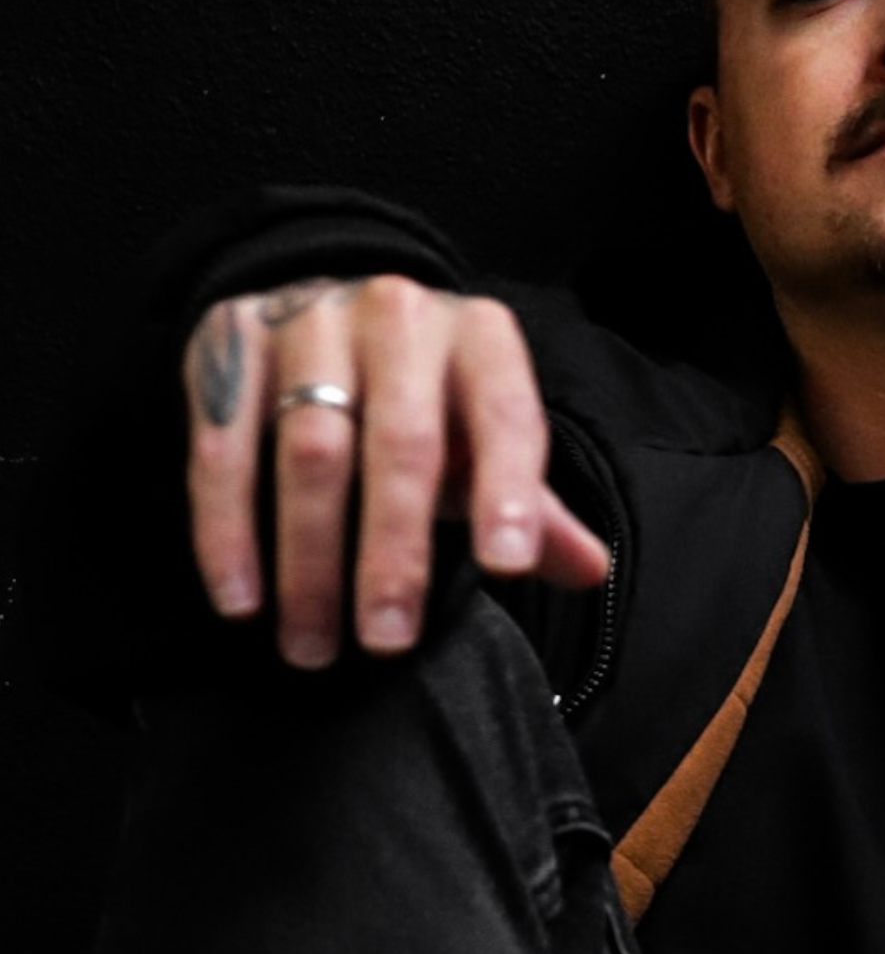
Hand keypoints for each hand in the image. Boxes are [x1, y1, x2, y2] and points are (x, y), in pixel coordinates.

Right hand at [184, 274, 608, 666]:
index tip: (508, 567)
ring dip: (310, 560)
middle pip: (402, 442)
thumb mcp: (482, 437)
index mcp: (480, 338)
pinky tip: (241, 599)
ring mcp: (311, 320)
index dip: (510, 491)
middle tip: (387, 640)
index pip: (507, 416)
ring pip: (310, 450)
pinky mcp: (232, 338)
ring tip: (313, 645)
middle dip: (395, 549)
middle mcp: (401, 316)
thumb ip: (533, 506)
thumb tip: (592, 570)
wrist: (324, 307)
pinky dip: (229, 530)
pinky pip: (223, 447)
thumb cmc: (424, 397)